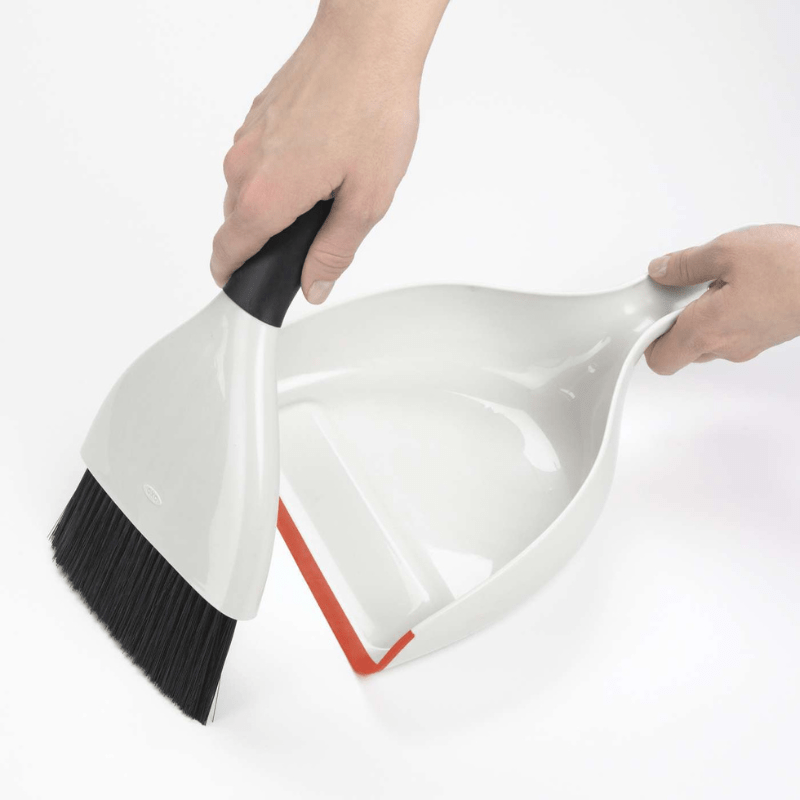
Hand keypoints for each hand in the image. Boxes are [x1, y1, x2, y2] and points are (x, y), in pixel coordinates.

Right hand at [210, 0, 448, 303]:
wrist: (367, 42)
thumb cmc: (371, 109)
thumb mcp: (366, 200)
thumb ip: (335, 251)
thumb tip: (315, 285)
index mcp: (266, 195)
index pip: (228, 251)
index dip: (233, 277)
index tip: (242, 287)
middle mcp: (244, 166)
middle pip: (240, 223)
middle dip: (270, 238)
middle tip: (316, 233)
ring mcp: (247, 137)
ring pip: (248, 190)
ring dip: (277, 201)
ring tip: (326, 186)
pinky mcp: (256, 117)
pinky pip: (258, 161)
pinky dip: (280, 171)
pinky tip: (320, 157)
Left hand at [645, 224, 799, 373]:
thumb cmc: (794, 266)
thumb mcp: (727, 250)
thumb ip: (686, 264)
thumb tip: (662, 270)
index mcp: (707, 329)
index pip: (660, 360)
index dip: (646, 342)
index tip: (644, 317)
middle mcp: (727, 346)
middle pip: (682, 349)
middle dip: (674, 321)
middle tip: (676, 289)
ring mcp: (749, 344)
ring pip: (708, 339)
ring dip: (701, 315)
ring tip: (712, 280)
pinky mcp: (767, 336)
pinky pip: (733, 331)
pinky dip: (726, 312)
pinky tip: (736, 284)